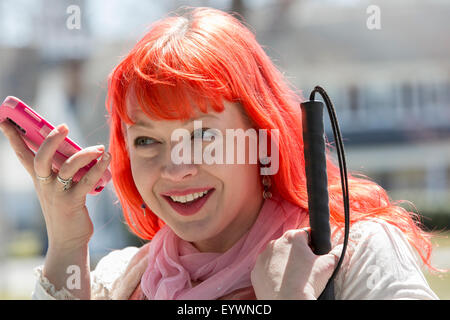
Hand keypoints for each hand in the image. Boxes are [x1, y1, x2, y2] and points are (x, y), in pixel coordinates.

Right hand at [0, 121, 110, 249]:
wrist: (68, 241)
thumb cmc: (65, 212)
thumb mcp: (57, 190)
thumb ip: (62, 173)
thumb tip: (78, 152)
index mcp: (39, 180)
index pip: (23, 156)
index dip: (14, 138)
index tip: (5, 120)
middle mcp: (45, 185)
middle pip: (41, 158)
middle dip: (50, 140)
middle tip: (63, 126)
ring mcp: (58, 194)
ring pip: (67, 167)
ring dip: (85, 154)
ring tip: (99, 148)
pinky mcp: (73, 202)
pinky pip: (86, 181)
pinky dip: (98, 168)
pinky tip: (107, 159)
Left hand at [251, 228, 339, 299]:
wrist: (288, 302)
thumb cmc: (308, 283)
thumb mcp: (328, 266)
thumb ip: (336, 253)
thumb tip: (342, 248)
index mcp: (292, 237)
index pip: (305, 235)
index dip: (312, 245)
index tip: (314, 255)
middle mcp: (275, 243)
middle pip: (289, 245)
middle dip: (296, 254)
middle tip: (305, 269)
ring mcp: (263, 257)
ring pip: (276, 256)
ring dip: (283, 263)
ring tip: (292, 278)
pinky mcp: (256, 271)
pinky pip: (265, 269)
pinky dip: (272, 274)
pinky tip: (281, 283)